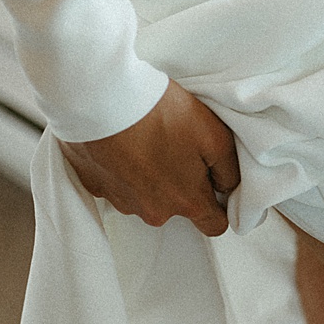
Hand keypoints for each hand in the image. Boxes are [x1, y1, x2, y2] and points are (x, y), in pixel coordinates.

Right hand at [56, 79, 239, 237]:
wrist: (100, 98)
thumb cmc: (158, 113)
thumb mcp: (214, 135)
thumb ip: (229, 169)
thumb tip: (228, 186)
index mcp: (186, 201)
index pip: (214, 225)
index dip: (220, 206)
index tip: (216, 185)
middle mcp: (153, 211)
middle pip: (176, 206)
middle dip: (180, 182)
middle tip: (175, 145)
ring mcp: (120, 201)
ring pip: (144, 195)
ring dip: (148, 174)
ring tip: (146, 139)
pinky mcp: (93, 185)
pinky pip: (115, 183)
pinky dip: (121, 167)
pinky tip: (122, 142)